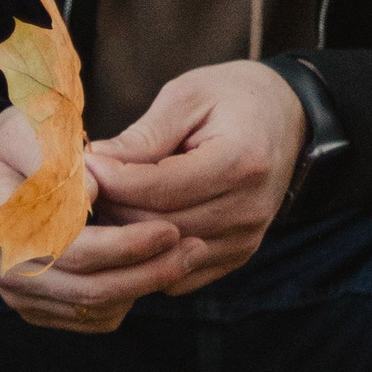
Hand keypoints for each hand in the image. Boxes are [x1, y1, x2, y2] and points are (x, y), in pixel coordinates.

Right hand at [0, 104, 199, 335]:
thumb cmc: (17, 142)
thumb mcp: (30, 127)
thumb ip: (59, 155)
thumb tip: (93, 191)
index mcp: (1, 225)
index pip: (72, 250)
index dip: (125, 246)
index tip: (170, 226)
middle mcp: (6, 269)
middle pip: (90, 290)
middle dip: (149, 272)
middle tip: (193, 246)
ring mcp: (21, 294)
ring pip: (97, 309)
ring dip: (146, 286)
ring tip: (186, 254)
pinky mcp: (40, 307)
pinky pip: (96, 317)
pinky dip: (130, 297)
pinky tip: (153, 265)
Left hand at [85, 60, 306, 291]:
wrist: (287, 117)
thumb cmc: (232, 98)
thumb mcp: (187, 97)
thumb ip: (143, 136)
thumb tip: (94, 162)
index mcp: (240, 162)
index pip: (159, 189)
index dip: (113, 180)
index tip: (84, 164)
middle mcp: (248, 210)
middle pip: (157, 226)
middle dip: (113, 207)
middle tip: (85, 185)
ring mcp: (246, 239)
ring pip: (163, 254)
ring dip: (126, 234)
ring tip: (104, 202)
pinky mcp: (237, 256)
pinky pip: (179, 274)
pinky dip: (148, 255)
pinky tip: (131, 225)